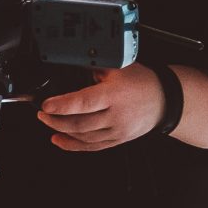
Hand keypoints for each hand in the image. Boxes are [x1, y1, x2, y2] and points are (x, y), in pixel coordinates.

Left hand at [36, 67, 164, 151]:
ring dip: (61, 131)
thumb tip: (70, 61)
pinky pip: (92, 147)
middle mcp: (116, 116)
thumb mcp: (118, 66)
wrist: (164, 100)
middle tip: (43, 113)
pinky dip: (73, 145)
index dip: (62, 105)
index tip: (46, 105)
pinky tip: (60, 140)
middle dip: (55, 120)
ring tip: (48, 122)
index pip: (84, 102)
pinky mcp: (117, 140)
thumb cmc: (142, 82)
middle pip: (79, 124)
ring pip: (83, 137)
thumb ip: (94, 65)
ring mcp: (117, 131)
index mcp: (114, 95)